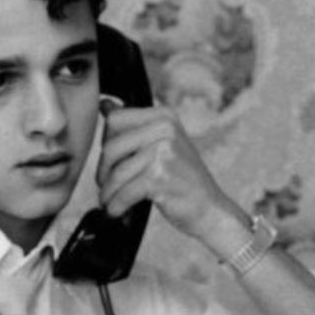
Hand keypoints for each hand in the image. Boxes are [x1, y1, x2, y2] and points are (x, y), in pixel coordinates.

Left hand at [97, 103, 244, 247]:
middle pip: (111, 147)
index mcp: (164, 116)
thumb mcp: (161, 143)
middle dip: (103, 171)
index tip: (111, 161)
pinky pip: (124, 192)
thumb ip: (132, 125)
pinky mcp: (160, 177)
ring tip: (109, 202)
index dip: (105, 143)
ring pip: (116, 173)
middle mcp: (165, 129)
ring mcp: (164, 152)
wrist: (210, 208)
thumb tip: (104, 103)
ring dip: (108, 192)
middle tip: (106, 186)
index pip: (115, 119)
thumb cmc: (182, 178)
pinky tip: (116, 210)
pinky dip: (116, 205)